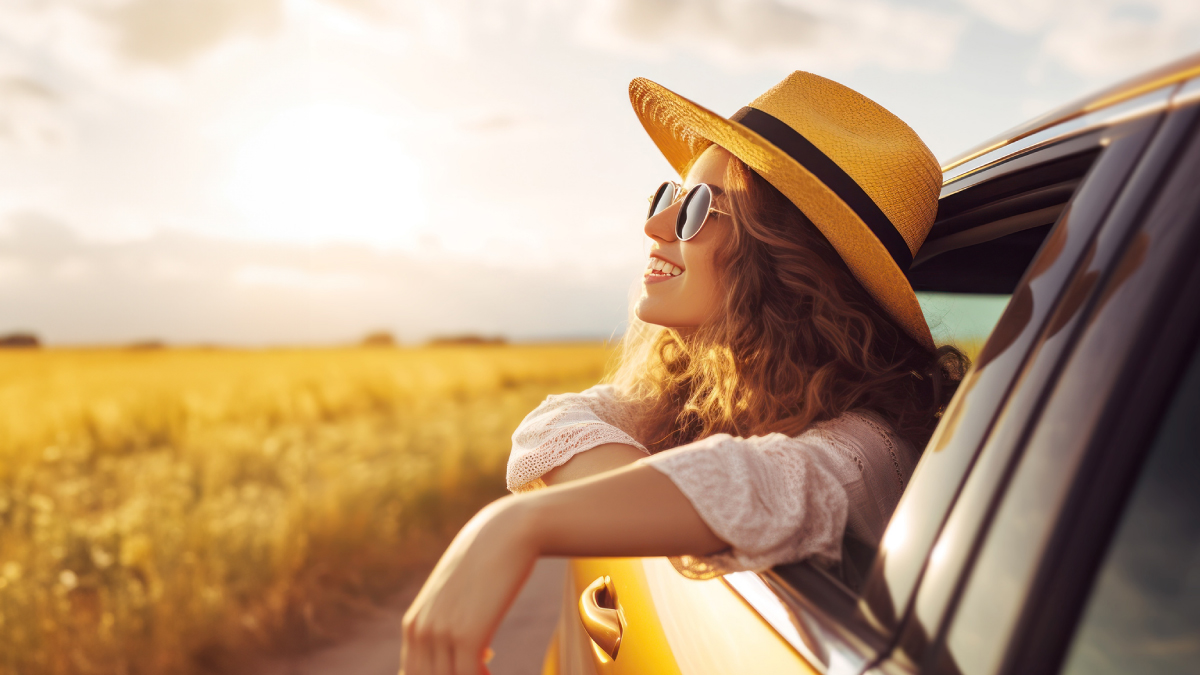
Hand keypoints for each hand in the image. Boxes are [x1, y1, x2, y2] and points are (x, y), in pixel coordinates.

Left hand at [400, 497, 535, 674]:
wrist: (507, 532)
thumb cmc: (487, 564)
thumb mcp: (458, 596)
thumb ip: (453, 624)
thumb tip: (479, 655)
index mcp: (413, 624)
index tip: (463, 669)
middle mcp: (421, 630)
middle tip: (478, 669)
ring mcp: (442, 633)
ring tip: (485, 670)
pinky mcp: (468, 635)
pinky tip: (492, 672)